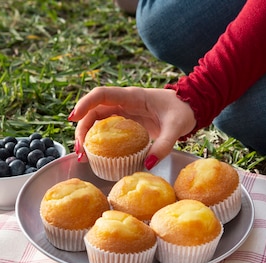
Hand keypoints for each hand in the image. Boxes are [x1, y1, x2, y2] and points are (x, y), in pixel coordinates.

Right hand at [68, 86, 195, 168]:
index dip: (85, 104)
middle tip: (80, 150)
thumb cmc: (184, 112)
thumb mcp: (176, 128)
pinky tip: (95, 155)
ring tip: (83, 156)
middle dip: (82, 128)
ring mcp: (124, 112)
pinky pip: (106, 129)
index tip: (73, 117)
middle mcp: (124, 102)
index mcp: (132, 97)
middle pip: (93, 111)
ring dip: (87, 136)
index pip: (102, 94)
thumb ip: (164, 145)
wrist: (192, 107)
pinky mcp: (127, 122)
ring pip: (97, 120)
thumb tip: (147, 165)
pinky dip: (98, 140)